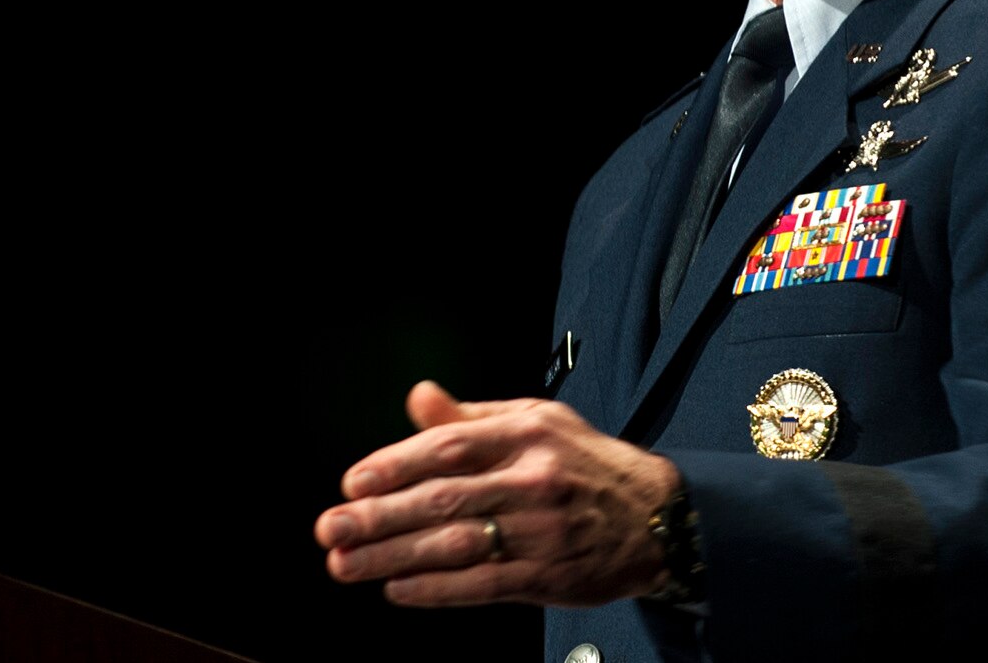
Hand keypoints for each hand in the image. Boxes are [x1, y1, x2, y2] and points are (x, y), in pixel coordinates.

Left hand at [313, 380, 680, 606]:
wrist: (657, 516)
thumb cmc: (582, 462)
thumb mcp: (535, 420)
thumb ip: (470, 417)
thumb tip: (419, 398)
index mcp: (527, 434)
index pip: (450, 447)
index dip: (396, 465)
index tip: (352, 482)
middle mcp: (534, 480)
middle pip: (444, 500)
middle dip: (379, 517)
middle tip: (331, 528)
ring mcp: (542, 532)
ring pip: (456, 546)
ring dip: (394, 557)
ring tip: (347, 564)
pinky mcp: (549, 576)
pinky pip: (482, 585)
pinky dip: (435, 589)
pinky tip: (398, 588)